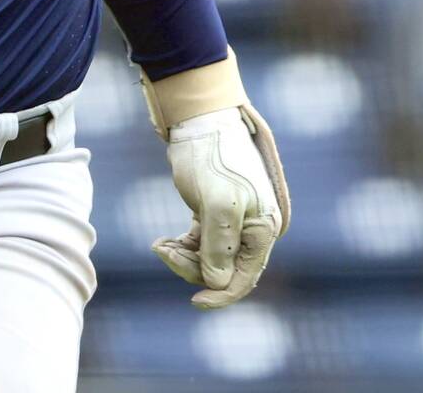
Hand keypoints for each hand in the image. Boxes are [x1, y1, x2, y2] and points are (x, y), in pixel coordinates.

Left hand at [153, 106, 288, 309]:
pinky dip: (180, 248)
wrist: (198, 121)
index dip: (221, 294)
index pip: (245, 278)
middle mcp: (253, 228)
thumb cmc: (211, 156)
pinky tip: (162, 242)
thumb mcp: (216, 201)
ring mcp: (234, 222)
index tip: (195, 301)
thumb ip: (220, 246)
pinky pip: (198, 246)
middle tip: (163, 251)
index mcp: (263, 228)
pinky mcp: (213, 215)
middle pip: (224, 272)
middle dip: (192, 269)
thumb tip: (217, 283)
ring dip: (182, 258)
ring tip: (159, 244)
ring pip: (208, 261)